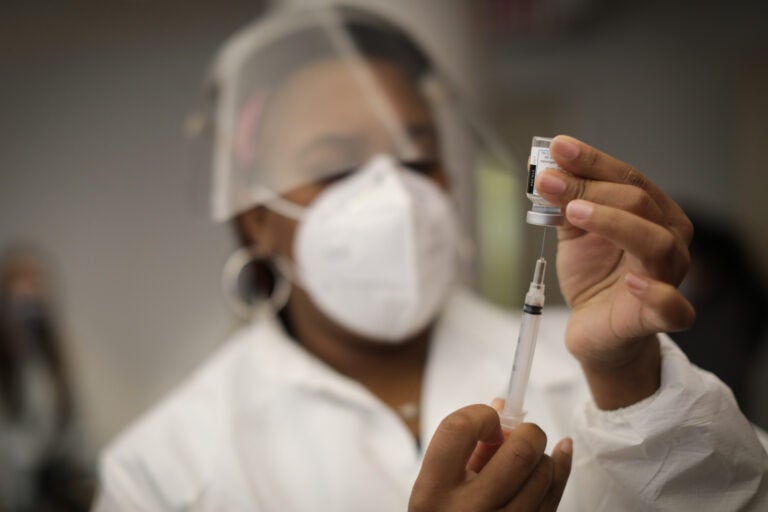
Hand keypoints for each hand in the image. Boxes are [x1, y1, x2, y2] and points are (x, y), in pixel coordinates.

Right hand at [409, 405, 571, 511]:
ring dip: (540, 456)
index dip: (480, 415)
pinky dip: (561, 468)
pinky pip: (556, 494)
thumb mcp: (438, 484)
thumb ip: (467, 447)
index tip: (489, 422)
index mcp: (433, 492)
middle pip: (520, 452)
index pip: (458, 429)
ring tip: (525, 461)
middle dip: (528, 432)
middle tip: (522, 433)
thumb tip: (503, 406)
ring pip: (544, 472)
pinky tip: (560, 454)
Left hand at [535, 135, 695, 407]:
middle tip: (548, 182)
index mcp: (653, 214)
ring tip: (573, 212)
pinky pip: (674, 307)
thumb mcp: (575, 234)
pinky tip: (634, 283)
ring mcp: (669, 278)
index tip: (557, 147)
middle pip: (639, 203)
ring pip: (656, 243)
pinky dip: (657, 293)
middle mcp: (669, 240)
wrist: (595, 329)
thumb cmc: (594, 277)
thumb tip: (547, 171)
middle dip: (589, 188)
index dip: (593, 161)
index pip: (628, 178)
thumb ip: (566, 204)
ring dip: (612, 222)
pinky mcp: (659, 318)